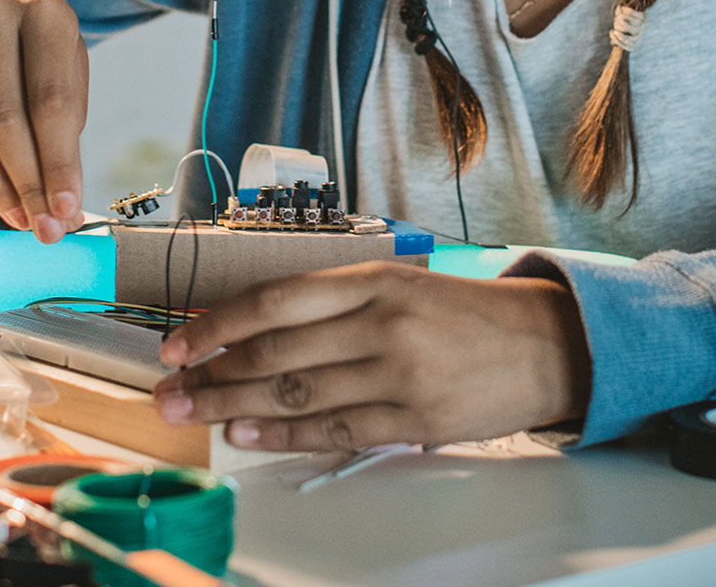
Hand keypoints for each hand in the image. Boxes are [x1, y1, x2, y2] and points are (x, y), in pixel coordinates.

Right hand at [0, 0, 87, 241]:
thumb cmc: (40, 61)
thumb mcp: (66, 82)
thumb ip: (64, 141)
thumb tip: (62, 212)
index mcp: (46, 13)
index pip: (52, 101)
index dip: (58, 163)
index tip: (66, 210)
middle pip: (3, 119)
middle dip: (25, 183)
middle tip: (43, 227)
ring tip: (19, 217)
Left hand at [150, 262, 589, 450]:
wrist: (546, 344)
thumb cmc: (464, 313)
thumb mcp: (402, 284)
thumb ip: (336, 303)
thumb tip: (254, 331)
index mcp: (374, 279)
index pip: (275, 300)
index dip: (218, 324)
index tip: (177, 342)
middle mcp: (382, 323)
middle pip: (276, 351)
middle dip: (212, 373)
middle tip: (169, 390)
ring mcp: (399, 375)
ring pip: (298, 393)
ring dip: (236, 407)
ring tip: (194, 413)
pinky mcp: (416, 420)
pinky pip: (336, 431)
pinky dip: (286, 436)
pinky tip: (249, 437)